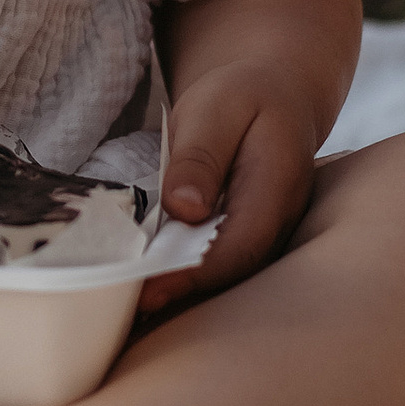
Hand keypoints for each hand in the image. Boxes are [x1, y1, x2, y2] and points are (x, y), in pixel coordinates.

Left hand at [132, 61, 319, 322]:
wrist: (276, 96)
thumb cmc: (242, 97)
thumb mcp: (216, 108)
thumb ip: (200, 156)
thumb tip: (185, 208)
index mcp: (277, 186)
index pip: (240, 247)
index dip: (194, 275)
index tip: (148, 292)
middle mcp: (281, 221)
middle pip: (233, 274)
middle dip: (181, 296)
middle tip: (123, 309)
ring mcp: (269, 235)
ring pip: (227, 276)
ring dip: (181, 293)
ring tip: (127, 306)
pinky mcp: (248, 239)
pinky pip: (219, 265)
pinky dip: (184, 277)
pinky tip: (146, 284)